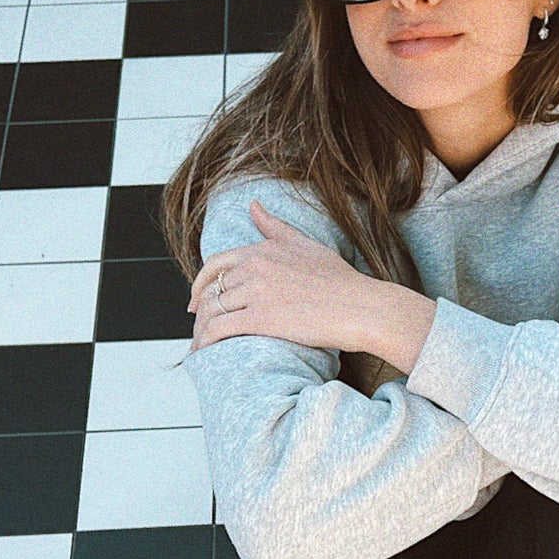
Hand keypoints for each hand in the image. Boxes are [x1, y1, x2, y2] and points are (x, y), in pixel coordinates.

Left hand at [187, 199, 377, 352]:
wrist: (361, 307)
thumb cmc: (341, 281)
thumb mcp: (306, 244)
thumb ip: (276, 228)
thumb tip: (254, 206)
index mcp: (262, 250)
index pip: (216, 264)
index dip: (200, 283)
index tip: (197, 298)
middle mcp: (255, 267)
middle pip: (211, 290)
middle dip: (200, 310)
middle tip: (199, 326)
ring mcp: (256, 292)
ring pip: (211, 310)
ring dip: (201, 330)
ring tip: (201, 345)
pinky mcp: (261, 318)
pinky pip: (220, 329)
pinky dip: (205, 342)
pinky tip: (204, 353)